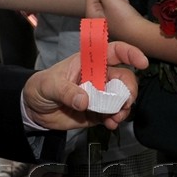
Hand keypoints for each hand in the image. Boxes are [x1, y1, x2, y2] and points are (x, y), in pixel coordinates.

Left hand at [23, 40, 148, 130]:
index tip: (142, 62)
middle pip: (124, 78)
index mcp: (89, 62)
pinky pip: (112, 114)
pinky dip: (115, 120)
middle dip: (129, 90)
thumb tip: (85, 101)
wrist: (34, 109)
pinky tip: (110, 124)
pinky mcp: (97, 111)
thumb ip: (66, 91)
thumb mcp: (50, 85)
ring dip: (123, 108)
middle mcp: (98, 76)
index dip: (130, 53)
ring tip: (115, 118)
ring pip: (121, 98)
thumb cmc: (41, 86)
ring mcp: (99, 94)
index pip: (113, 52)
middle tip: (125, 103)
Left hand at [87, 0, 147, 44]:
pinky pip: (112, 8)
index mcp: (91, 13)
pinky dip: (119, 5)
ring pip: (107, 1)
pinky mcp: (112, 23)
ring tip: (125, 1)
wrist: (139, 33)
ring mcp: (104, 21)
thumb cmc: (124, 18)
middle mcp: (95, 18)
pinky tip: (126, 7)